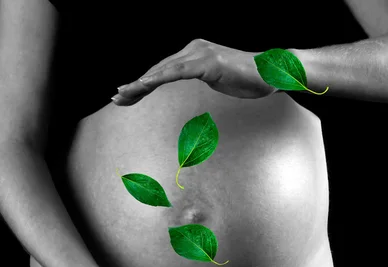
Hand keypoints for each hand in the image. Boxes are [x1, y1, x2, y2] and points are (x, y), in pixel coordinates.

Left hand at [112, 39, 277, 105]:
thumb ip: (204, 76)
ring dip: (139, 84)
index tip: (127, 96)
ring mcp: (200, 54)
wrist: (272, 73)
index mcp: (194, 53)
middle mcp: (194, 49)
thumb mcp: (219, 78)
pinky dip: (157, 79)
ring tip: (122, 95)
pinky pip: (177, 72)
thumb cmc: (248, 78)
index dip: (143, 84)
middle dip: (135, 86)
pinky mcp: (207, 62)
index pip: (163, 70)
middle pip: (157, 69)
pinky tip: (142, 86)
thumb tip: (196, 80)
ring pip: (162, 70)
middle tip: (115, 97)